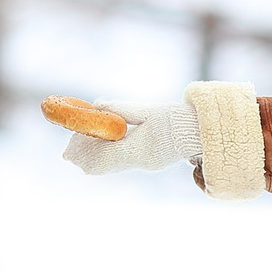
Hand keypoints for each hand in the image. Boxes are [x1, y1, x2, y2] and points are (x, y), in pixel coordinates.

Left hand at [47, 97, 201, 174]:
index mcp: (140, 148)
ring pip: (109, 166)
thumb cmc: (178, 118)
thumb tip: (98, 105)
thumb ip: (123, 109)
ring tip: (79, 148)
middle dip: (83, 156)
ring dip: (93, 157)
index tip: (69, 144)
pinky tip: (101, 148)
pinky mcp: (149, 161)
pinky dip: (105, 156)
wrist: (202, 132)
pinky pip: (120, 163)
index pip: (102, 155)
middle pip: (102, 165)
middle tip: (68, 149)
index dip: (83, 151)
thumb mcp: (150, 110)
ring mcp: (145, 163)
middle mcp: (140, 161)